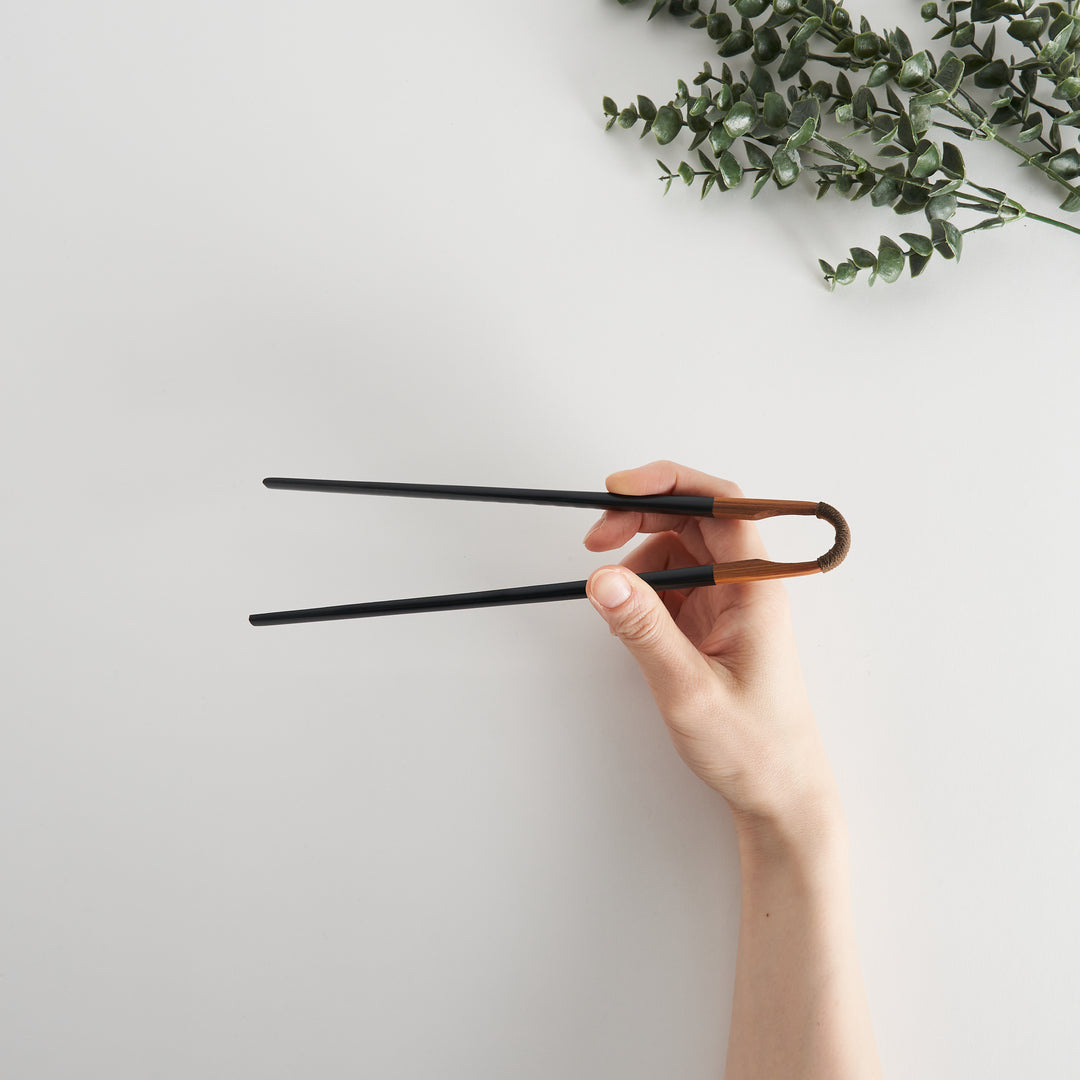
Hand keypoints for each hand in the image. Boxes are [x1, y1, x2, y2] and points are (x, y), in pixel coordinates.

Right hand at [584, 461, 841, 844]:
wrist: (778, 793)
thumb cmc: (753, 745)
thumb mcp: (688, 687)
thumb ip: (644, 629)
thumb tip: (604, 578)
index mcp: (756, 588)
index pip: (720, 504)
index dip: (668, 484)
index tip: (618, 490)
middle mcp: (746, 586)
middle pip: (693, 519)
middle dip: (640, 518)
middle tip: (595, 538)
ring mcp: (729, 603)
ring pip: (678, 550)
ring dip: (638, 559)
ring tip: (611, 597)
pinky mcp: (713, 624)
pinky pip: (673, 586)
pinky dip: (643, 592)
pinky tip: (629, 622)